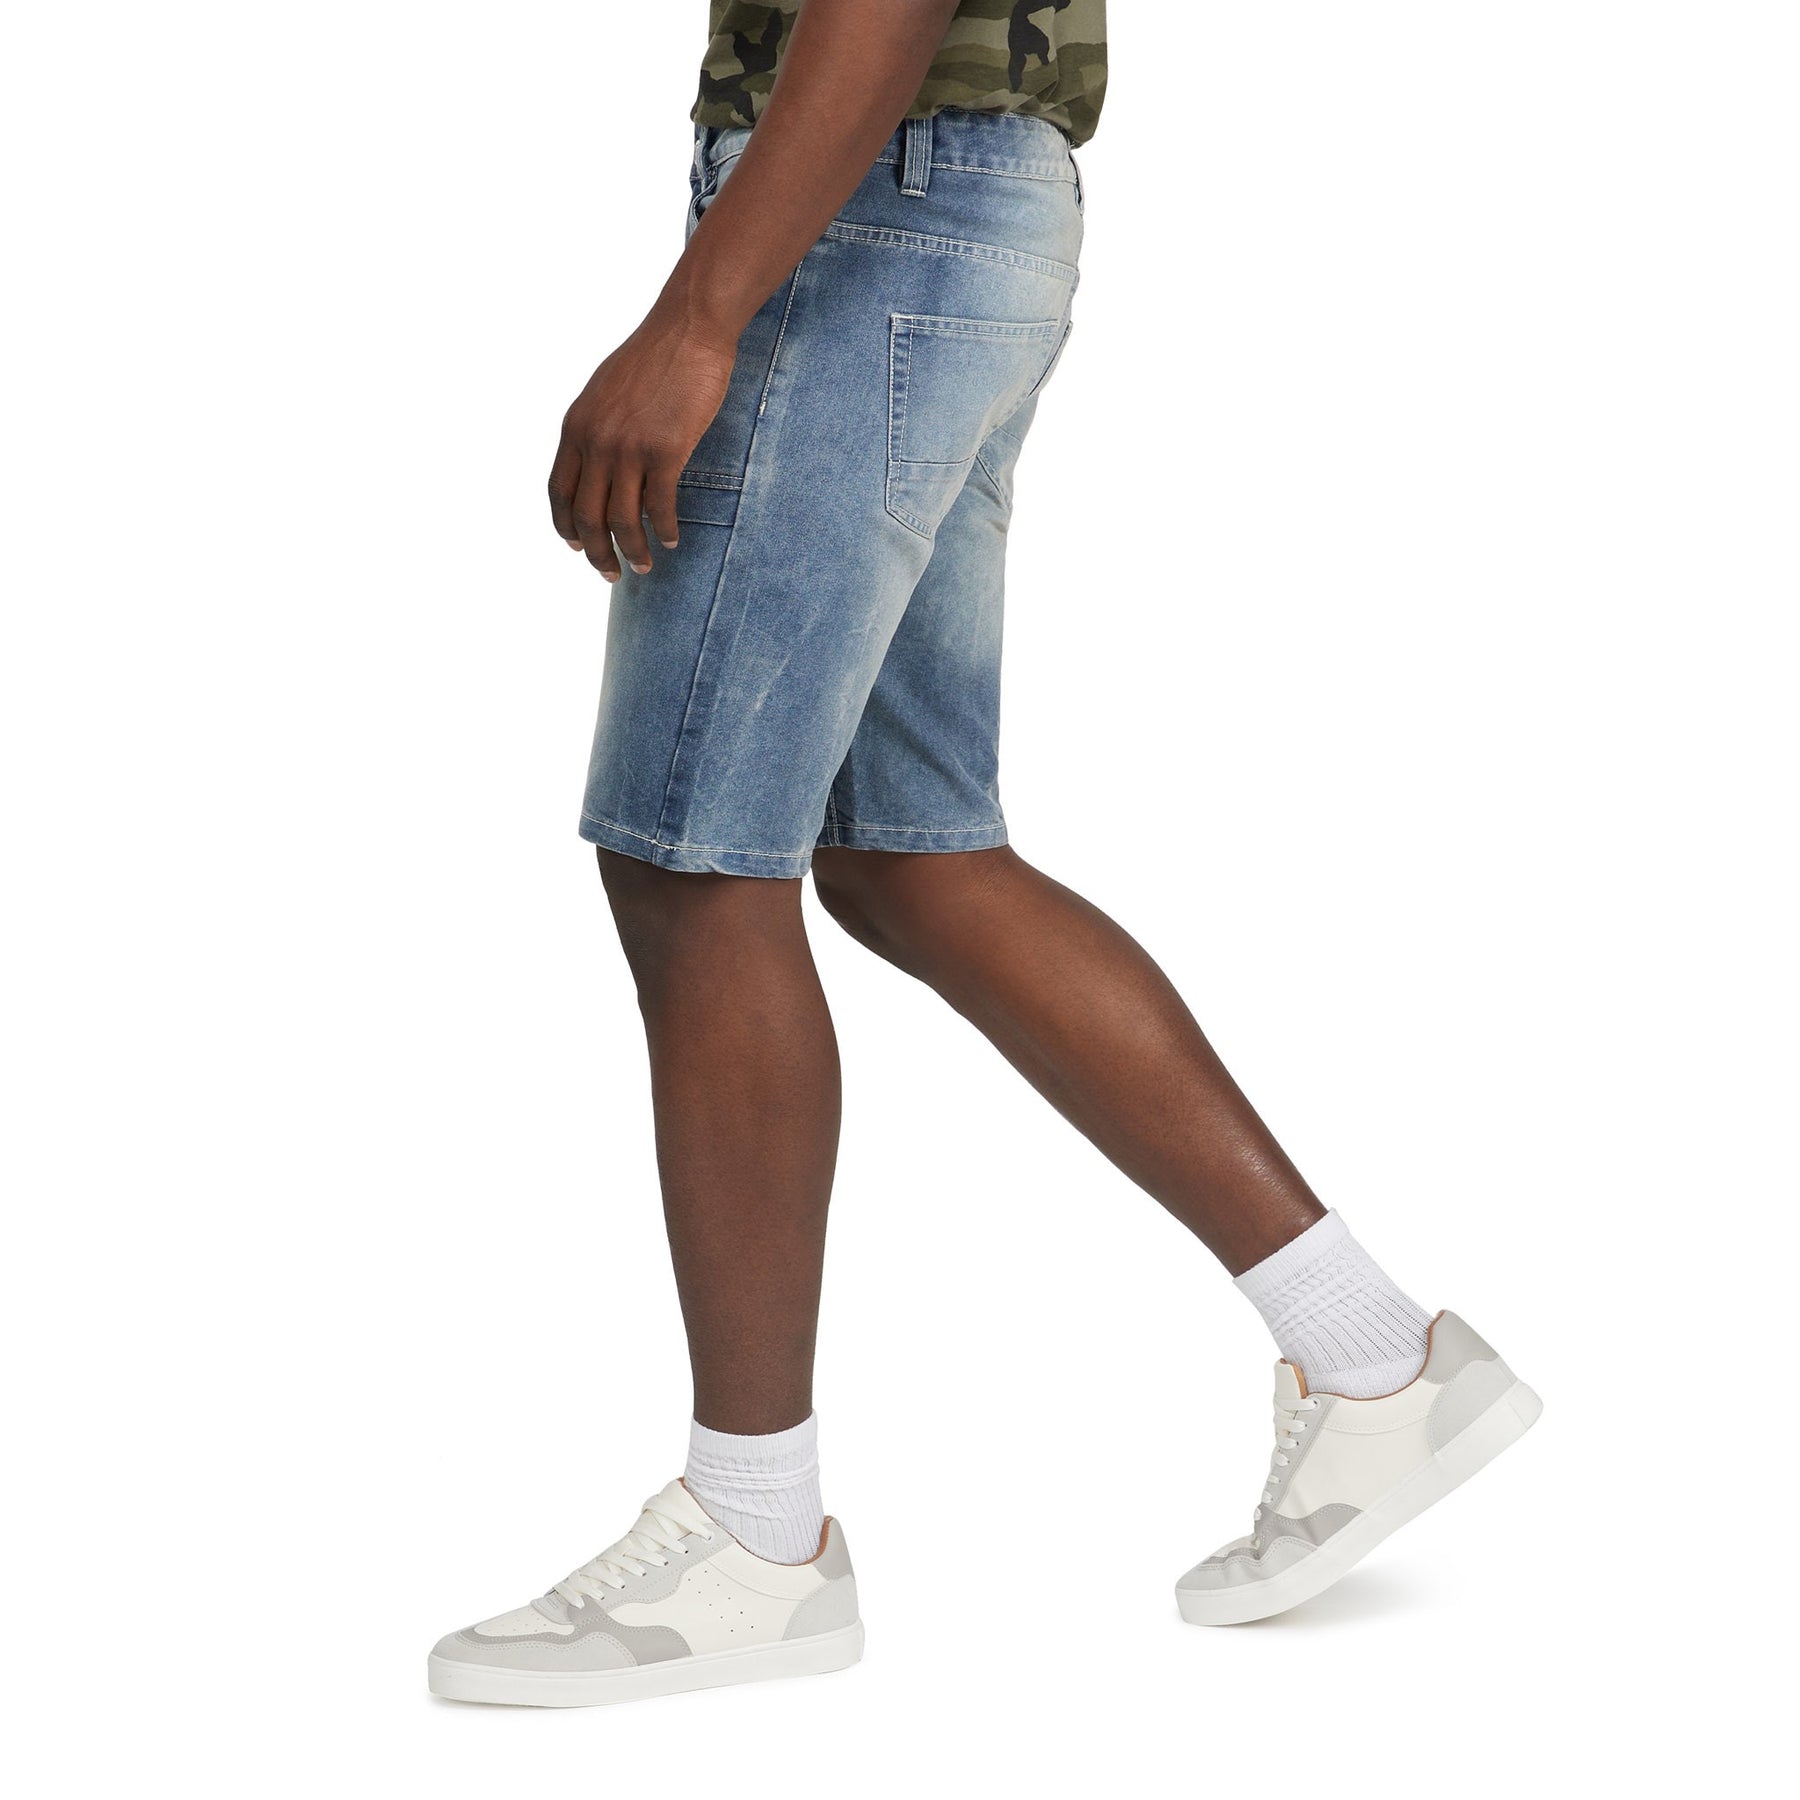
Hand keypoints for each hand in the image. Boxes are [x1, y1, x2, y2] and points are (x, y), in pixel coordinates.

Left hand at [548, 305, 736, 579]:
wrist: (688, 330)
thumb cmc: (654, 358)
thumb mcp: (605, 392)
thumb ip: (595, 427)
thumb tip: (598, 462)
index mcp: (575, 427)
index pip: (559, 492)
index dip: (565, 527)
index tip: (578, 548)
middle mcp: (595, 441)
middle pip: (586, 516)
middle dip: (597, 553)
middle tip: (611, 574)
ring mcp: (628, 448)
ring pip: (621, 519)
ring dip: (632, 551)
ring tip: (644, 567)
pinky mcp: (664, 451)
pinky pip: (659, 506)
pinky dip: (662, 530)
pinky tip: (670, 541)